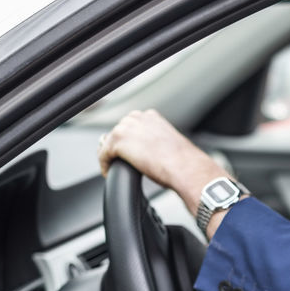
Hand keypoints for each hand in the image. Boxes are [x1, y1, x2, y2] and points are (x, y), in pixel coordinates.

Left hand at [98, 109, 227, 224]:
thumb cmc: (184, 162)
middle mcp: (139, 118)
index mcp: (152, 117)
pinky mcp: (119, 142)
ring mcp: (127, 128)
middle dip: (117, 146)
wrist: (186, 168)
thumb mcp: (169, 145)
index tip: (129, 152)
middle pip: (118, 131)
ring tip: (112, 167)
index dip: (128, 140)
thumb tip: (154, 153)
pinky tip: (109, 172)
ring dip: (109, 155)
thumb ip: (157, 142)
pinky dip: (104, 164)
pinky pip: (103, 153)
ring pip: (108, 141)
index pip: (131, 124)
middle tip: (118, 161)